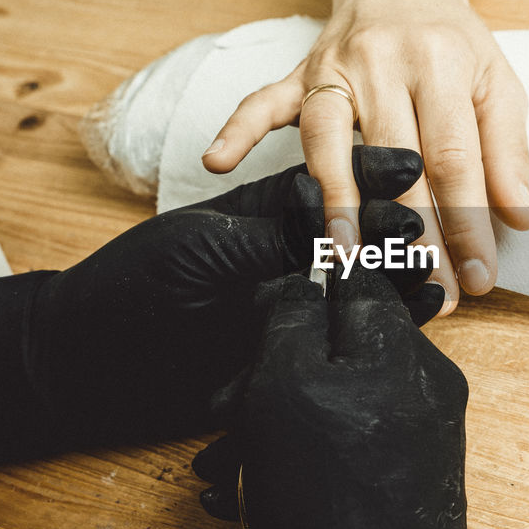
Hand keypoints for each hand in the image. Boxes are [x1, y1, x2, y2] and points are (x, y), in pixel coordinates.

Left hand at [0, 146, 442, 455]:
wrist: (88, 363)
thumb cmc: (132, 289)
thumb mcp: (203, 250)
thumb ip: (270, 236)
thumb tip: (333, 217)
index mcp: (257, 215)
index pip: (324, 188)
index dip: (366, 175)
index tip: (410, 165)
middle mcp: (279, 256)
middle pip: (350, 235)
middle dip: (392, 227)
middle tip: (434, 226)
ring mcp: (286, 304)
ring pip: (355, 286)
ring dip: (396, 277)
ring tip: (440, 271)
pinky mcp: (290, 352)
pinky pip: (344, 335)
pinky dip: (380, 325)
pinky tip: (418, 316)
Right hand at [192, 270, 479, 528]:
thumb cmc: (329, 496)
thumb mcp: (288, 387)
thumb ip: (293, 319)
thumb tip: (302, 276)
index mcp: (403, 351)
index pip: (355, 280)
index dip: (300, 284)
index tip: (260, 304)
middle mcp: (423, 386)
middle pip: (337, 351)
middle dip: (271, 375)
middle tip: (226, 409)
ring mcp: (419, 435)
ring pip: (333, 405)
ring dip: (271, 426)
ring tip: (227, 465)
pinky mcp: (407, 477)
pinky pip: (345, 447)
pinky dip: (297, 460)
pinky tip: (248, 493)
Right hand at [202, 0, 528, 312]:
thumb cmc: (452, 41)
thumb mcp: (498, 83)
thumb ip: (508, 151)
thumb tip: (520, 216)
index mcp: (440, 64)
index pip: (454, 158)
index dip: (467, 221)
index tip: (478, 275)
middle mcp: (383, 64)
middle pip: (394, 161)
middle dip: (413, 232)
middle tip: (426, 288)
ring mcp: (333, 67)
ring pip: (328, 139)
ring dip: (335, 201)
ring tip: (347, 256)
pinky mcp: (299, 71)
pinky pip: (263, 101)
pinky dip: (238, 129)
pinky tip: (217, 161)